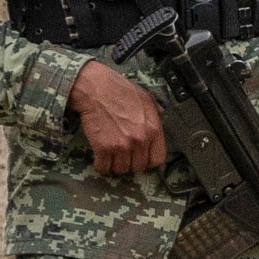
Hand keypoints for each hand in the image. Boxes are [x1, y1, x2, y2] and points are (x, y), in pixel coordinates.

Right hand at [68, 60, 168, 174]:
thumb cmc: (120, 90)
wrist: (96, 89)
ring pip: (121, 169)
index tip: (141, 157)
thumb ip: (155, 111)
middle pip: (138, 167)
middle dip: (130, 162)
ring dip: (115, 165)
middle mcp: (140, 140)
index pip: (157, 159)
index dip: (148, 160)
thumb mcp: (146, 98)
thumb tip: (161, 113)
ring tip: (111, 156)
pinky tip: (100, 158)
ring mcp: (122, 146)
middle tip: (123, 155)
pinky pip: (103, 167)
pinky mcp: (103, 148)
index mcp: (153, 129)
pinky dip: (101, 165)